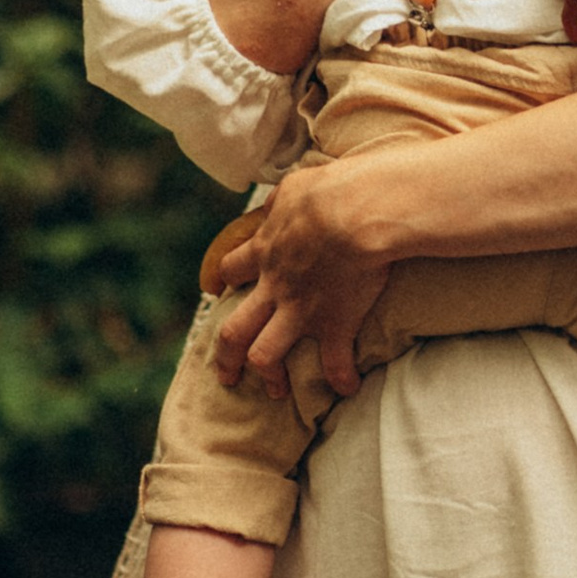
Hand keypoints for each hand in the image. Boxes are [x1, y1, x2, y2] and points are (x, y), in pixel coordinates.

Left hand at [209, 161, 393, 401]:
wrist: (355, 213)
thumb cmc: (328, 192)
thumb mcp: (295, 186)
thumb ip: (283, 200)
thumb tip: (282, 201)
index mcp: (265, 252)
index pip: (232, 268)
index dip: (225, 277)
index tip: (221, 286)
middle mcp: (274, 289)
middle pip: (234, 330)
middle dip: (226, 355)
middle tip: (226, 374)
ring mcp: (300, 311)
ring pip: (265, 355)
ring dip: (269, 376)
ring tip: (274, 391)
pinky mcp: (334, 324)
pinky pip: (334, 362)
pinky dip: (341, 378)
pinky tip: (348, 387)